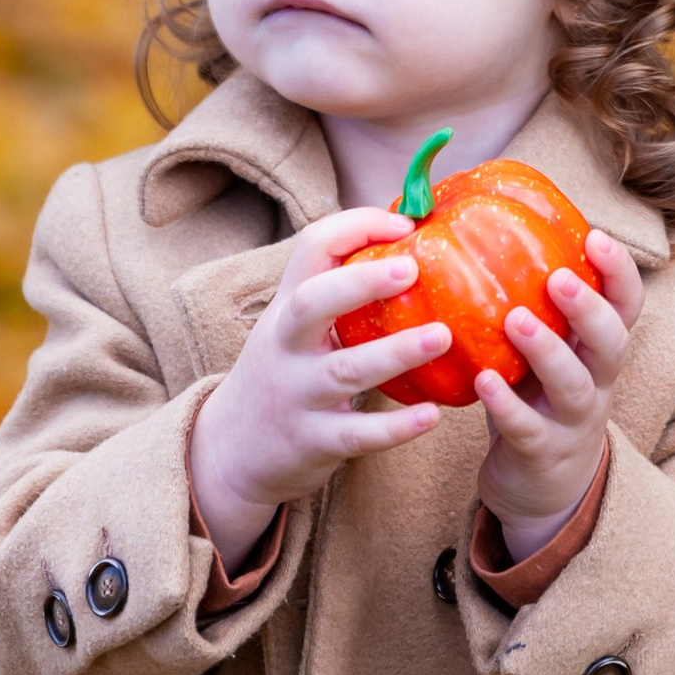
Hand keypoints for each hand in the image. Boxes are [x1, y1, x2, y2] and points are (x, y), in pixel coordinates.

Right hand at [189, 208, 451, 568]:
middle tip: (411, 267)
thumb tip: (412, 247)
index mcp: (288, 307)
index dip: (356, 227)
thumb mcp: (293, 327)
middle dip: (360, 282)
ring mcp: (297, 394)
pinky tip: (432, 415)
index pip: (311, 248)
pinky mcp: (312, 440)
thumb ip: (337, 296)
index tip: (405, 225)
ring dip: (395, 352)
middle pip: (313, 302)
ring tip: (442, 337)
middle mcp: (286, 345)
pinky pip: (357, 434)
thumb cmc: (284, 372)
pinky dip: (395, 427)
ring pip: (345, 370)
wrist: (232, 449)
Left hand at [475, 230, 642, 557]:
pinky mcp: (542, 453)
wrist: (544, 490)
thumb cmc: (537, 399)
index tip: (597, 236)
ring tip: (516, 320)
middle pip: (612, 343)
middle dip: (589, 308)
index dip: (619, 272)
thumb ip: (527, 303)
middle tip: (557, 277)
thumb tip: (476, 226)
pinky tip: (483, 380)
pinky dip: (507, 405)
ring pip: (574, 386)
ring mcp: (572, 421)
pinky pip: (527, 429)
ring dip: (547, 351)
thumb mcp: (544, 352)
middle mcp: (595, 382)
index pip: (625, 306)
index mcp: (596, 350)